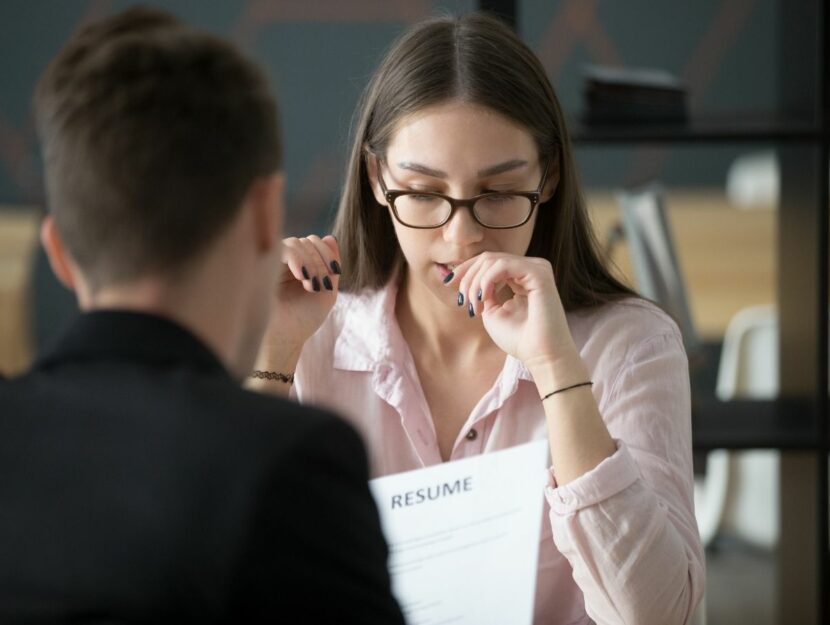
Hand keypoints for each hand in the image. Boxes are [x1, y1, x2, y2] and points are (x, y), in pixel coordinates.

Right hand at [258, 234, 340, 369]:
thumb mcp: (326, 292)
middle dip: (320, 261)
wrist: (283, 339)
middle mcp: (285, 260)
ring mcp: (272, 262)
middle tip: (320, 285)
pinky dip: (296, 258)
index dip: (328, 253)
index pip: (315, 242)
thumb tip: (331, 236)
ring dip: (310, 262)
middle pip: (307, 241)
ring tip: (311, 286)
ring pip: (295, 243)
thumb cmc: (304, 319)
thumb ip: (331, 266)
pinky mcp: (262, 265)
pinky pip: (281, 248)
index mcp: (301, 264)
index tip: (335, 271)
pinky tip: (301, 276)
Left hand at [446, 252, 577, 367]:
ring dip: (475, 282)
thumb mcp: (492, 312)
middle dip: (468, 277)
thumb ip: (483, 292)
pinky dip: (487, 280)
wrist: (540, 355)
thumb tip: (470, 279)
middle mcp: (530, 269)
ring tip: (474, 305)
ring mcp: (536, 268)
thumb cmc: (519, 338)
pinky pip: (503, 265)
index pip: (489, 262)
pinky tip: (483, 297)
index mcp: (521, 276)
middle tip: (463, 301)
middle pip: (488, 258)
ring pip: (493, 260)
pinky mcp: (539, 273)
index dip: (466, 270)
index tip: (448, 284)